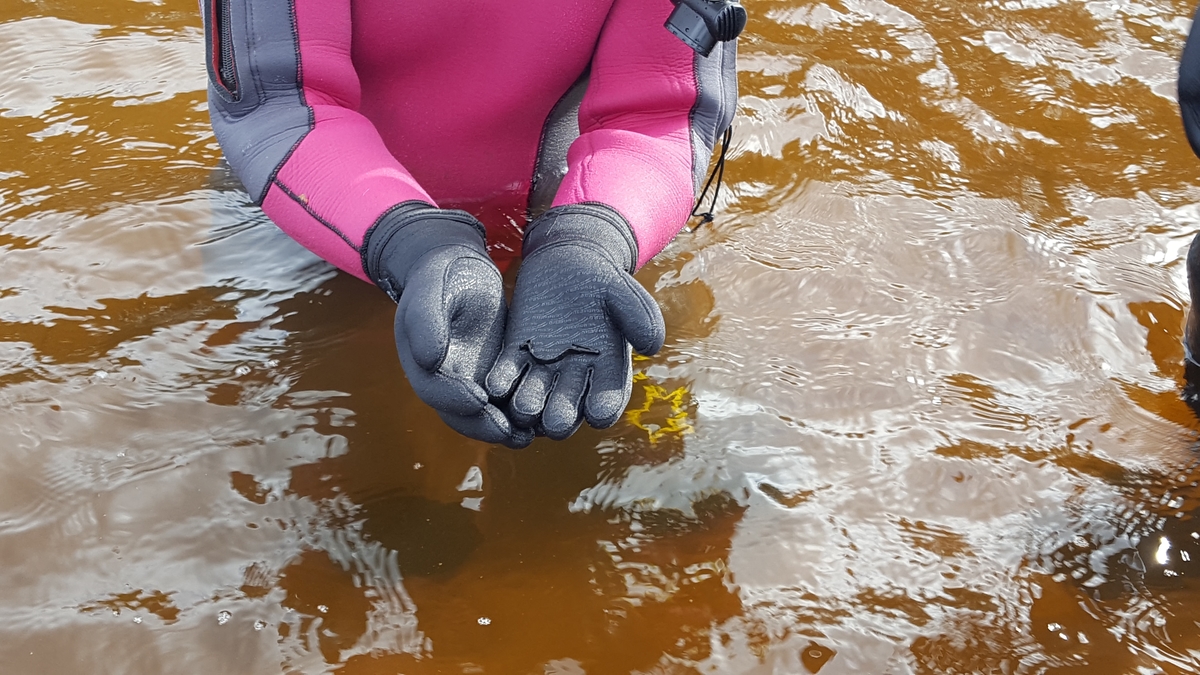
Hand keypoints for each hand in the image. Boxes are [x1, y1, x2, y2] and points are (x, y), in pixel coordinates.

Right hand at [365, 202, 533, 447]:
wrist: (462, 273)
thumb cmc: (442, 276)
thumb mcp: (431, 290)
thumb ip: (427, 321)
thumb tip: (428, 359)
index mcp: (423, 364)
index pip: (435, 392)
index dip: (455, 399)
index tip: (479, 400)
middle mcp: (445, 383)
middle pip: (462, 415)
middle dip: (487, 426)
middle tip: (513, 433)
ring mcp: (471, 384)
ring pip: (486, 416)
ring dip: (509, 429)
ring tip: (535, 434)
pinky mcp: (497, 379)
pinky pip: (508, 402)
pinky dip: (525, 412)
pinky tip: (548, 415)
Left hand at [486, 204, 664, 439]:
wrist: (567, 262)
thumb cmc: (602, 279)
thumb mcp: (623, 292)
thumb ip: (640, 316)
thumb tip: (652, 347)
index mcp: (606, 372)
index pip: (606, 403)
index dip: (603, 410)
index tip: (597, 411)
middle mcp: (574, 379)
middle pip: (565, 412)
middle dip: (560, 418)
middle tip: (554, 418)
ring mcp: (542, 370)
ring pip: (532, 402)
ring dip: (527, 407)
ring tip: (524, 405)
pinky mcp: (515, 356)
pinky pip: (506, 377)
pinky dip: (501, 382)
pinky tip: (497, 384)